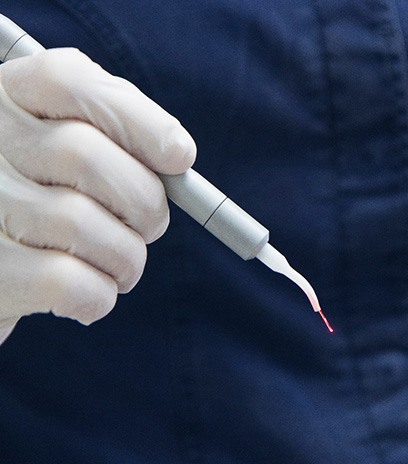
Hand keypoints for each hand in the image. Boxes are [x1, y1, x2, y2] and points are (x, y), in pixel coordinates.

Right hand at [0, 48, 195, 342]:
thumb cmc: (44, 203)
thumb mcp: (61, 154)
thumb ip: (110, 137)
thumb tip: (177, 153)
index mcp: (6, 103)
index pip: (68, 81)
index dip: (138, 119)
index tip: (181, 157)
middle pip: (85, 157)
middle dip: (143, 203)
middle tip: (151, 226)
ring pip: (80, 225)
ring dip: (126, 258)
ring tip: (122, 266)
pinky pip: (64, 283)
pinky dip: (98, 295)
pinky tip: (94, 295)